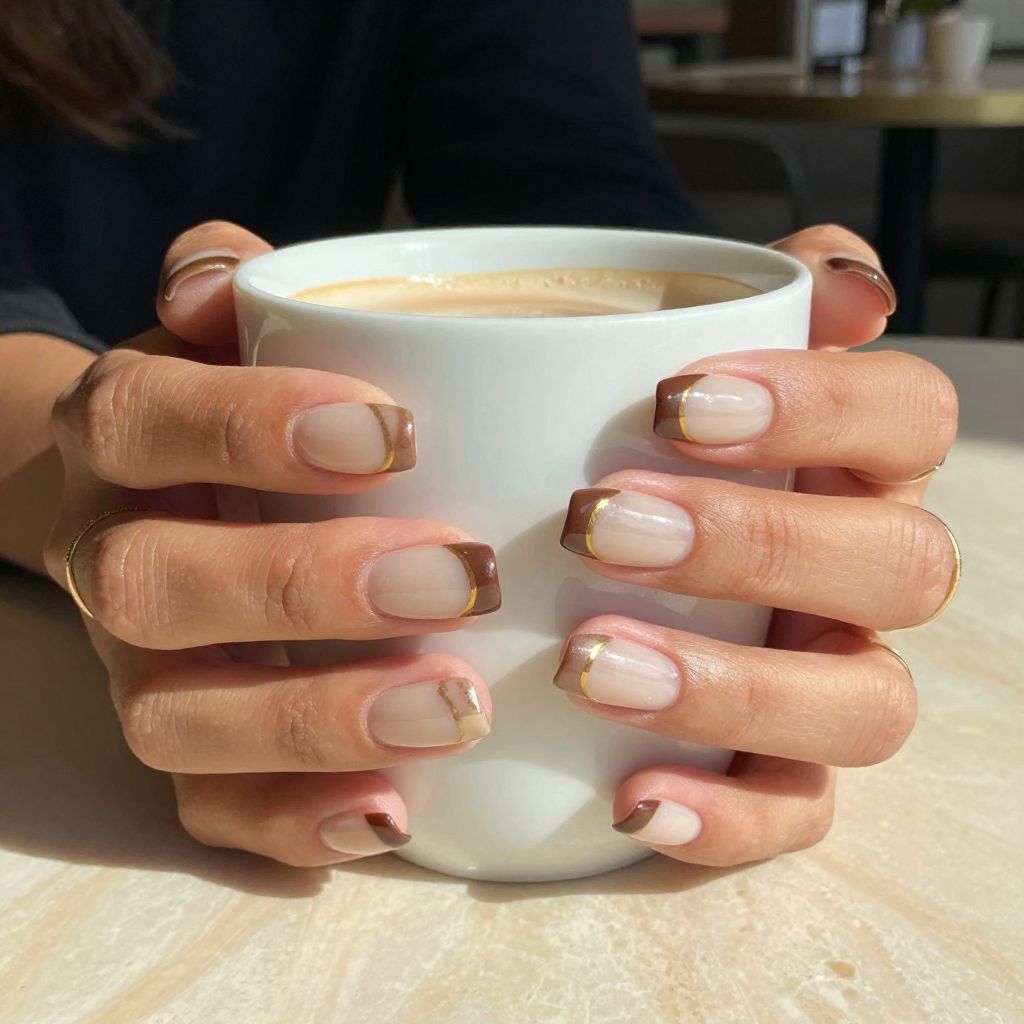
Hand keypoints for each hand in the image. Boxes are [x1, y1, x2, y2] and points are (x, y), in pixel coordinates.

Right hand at [44, 222, 499, 865]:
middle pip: (154, 584)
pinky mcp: (182, 751)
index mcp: (121, 434)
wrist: (169, 493)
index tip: (397, 431)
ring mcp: (136, 666)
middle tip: (461, 575)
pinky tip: (394, 813)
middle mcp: (108, 553)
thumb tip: (216, 282)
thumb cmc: (239, 402)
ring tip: (456, 705)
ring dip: (314, 719)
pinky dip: (293, 821)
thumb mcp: (238, 331)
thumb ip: (234, 287)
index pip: (147, 419)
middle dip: (306, 584)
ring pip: (176, 717)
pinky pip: (206, 809)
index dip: (253, 427)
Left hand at [556, 225, 958, 866]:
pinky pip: (796, 815)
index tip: (669, 403)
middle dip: (756, 542)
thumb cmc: (635, 428)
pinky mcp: (785, 773)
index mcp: (860, 459)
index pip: (908, 418)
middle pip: (899, 562)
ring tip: (588, 664)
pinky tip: (632, 798)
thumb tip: (850, 285)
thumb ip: (759, 295)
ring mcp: (836, 677)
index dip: (817, 408)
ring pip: (864, 703)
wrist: (582, 517)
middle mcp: (866, 572)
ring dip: (732, 687)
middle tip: (598, 526)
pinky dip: (725, 817)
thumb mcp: (675, 344)